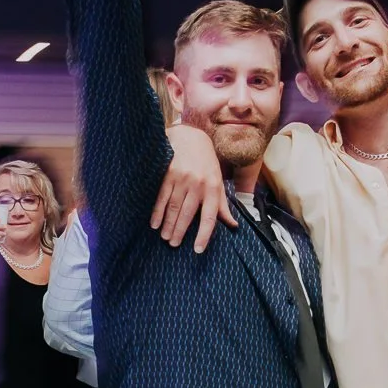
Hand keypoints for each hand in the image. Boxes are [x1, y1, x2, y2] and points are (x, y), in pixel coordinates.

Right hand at [155, 124, 237, 252]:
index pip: (209, 217)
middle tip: (173, 245)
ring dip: (168, 224)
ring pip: (173, 207)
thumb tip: (233, 226)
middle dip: (179, 231)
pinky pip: (161, 196)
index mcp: (213, 188)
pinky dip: (157, 212)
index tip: (197, 250)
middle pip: (187, 214)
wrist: (191, 137)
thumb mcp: (218, 183)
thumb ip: (222, 205)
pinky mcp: (168, 173)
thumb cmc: (207, 164)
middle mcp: (198, 184)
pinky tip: (154, 223)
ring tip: (165, 237)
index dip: (203, 235)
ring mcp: (182, 179)